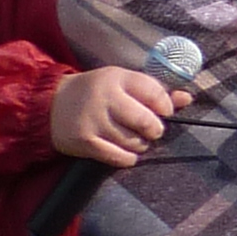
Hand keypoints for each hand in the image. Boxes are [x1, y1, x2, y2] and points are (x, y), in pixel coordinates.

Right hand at [48, 65, 187, 167]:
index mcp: (116, 78)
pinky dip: (128, 157)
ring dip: (141, 144)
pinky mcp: (84, 142)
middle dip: (155, 129)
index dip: (166, 106)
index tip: (164, 112)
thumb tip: (187, 98)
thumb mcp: (122, 83)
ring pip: (135, 142)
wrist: (48, 105)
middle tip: (151, 130)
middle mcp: (105, 98)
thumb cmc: (95, 93)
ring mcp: (93, 121)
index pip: (155, 93)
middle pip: (147, 121)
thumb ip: (155, 90)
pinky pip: (119, 157)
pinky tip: (125, 151)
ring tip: (133, 138)